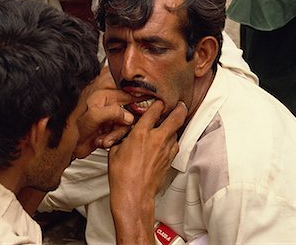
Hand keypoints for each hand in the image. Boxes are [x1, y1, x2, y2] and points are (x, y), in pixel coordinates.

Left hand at [73, 88, 134, 158]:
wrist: (68, 146)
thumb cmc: (73, 127)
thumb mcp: (94, 116)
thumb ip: (113, 112)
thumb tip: (129, 116)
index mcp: (103, 94)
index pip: (125, 90)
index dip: (136, 95)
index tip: (144, 102)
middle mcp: (107, 103)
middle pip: (129, 108)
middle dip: (124, 121)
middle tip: (118, 128)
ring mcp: (109, 116)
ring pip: (126, 122)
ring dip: (117, 133)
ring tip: (105, 139)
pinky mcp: (110, 128)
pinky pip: (120, 132)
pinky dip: (113, 139)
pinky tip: (103, 141)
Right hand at [108, 101, 186, 243]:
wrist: (133, 194)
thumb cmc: (122, 175)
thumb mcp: (115, 151)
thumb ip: (123, 139)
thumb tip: (125, 136)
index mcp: (141, 133)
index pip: (154, 110)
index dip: (157, 104)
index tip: (158, 102)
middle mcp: (156, 139)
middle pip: (175, 117)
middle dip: (179, 108)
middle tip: (180, 105)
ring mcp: (166, 150)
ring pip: (176, 132)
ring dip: (174, 127)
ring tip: (172, 124)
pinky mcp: (169, 160)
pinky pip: (174, 146)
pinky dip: (172, 141)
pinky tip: (167, 142)